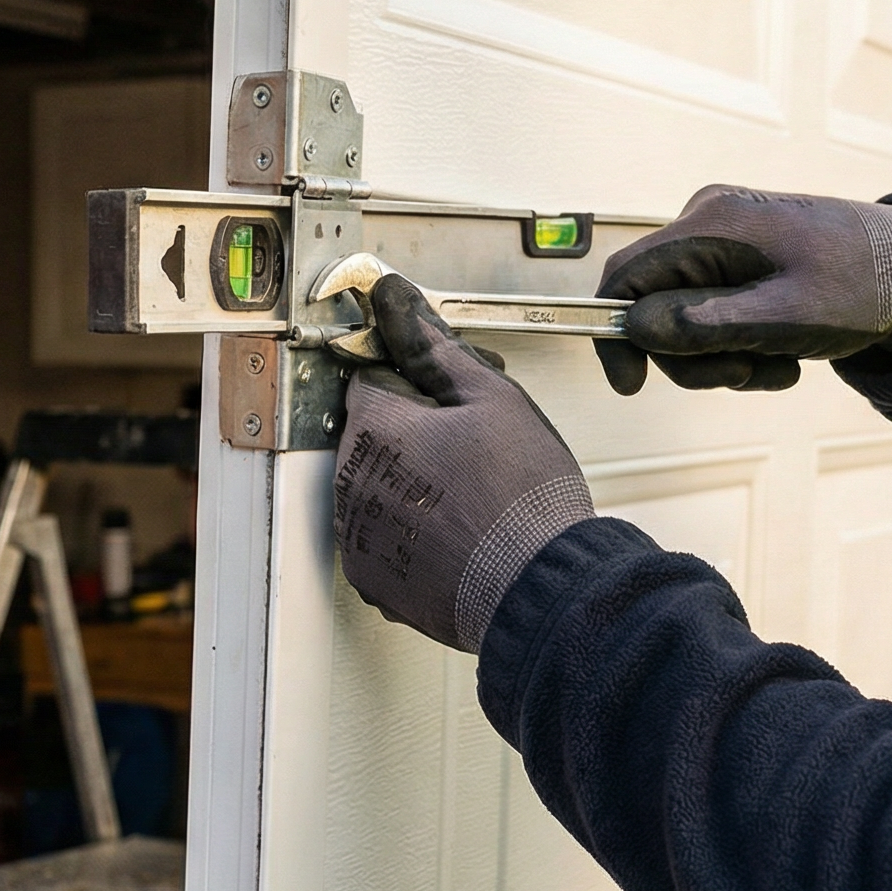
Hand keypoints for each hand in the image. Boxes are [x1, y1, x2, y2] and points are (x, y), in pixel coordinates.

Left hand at [334, 276, 593, 652]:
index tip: (456, 392)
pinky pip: (385, 538)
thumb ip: (432, 345)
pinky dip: (414, 531)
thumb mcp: (491, 397)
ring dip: (414, 481)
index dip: (421, 377)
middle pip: (375, 432)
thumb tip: (394, 301)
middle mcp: (351, 484)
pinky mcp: (375, 581)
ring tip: (475, 493)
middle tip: (479, 443)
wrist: (540, 589)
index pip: (374, 374)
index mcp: (374, 427)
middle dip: (419, 429)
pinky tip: (460, 530)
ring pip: (379, 487)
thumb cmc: (523, 499)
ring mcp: (359, 538)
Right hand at [594, 185, 891, 393]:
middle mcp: (709, 221)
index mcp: (712, 222)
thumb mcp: (787, 317)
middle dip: (693, 356)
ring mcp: (725, 239)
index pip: (626, 275)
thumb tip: (637, 327)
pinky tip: (786, 355)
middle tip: (745, 376)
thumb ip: (709, 324)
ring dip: (724, 357)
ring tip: (779, 367)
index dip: (616, 334)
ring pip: (686, 317)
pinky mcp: (743, 259)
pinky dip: (741, 344)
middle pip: (656, 304)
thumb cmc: (863, 286)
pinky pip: (715, 312)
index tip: (632, 386)